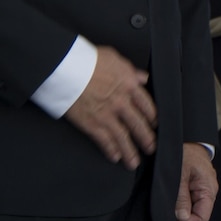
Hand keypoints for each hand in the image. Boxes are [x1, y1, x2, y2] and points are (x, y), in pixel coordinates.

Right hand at [63, 45, 156, 169]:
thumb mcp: (114, 58)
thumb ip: (130, 71)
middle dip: (146, 138)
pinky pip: (105, 141)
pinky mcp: (92, 124)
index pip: (147, 105)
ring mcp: (107, 115)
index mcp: (129, 84)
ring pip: (124, 137)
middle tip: (151, 148)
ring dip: (130, 151)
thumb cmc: (88, 59)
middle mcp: (122, 102)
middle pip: (139, 124)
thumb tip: (143, 77)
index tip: (155, 125)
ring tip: (134, 162)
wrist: (66, 68)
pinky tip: (115, 157)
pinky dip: (111, 150)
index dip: (153, 117)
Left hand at [174, 143, 217, 220]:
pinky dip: (179, 198)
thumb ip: (181, 197)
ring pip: (190, 208)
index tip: (173, 217)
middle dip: (181, 212)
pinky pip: (188, 199)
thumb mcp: (179, 173)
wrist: (185, 137)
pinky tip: (173, 189)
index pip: (202, 218)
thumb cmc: (185, 150)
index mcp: (208, 189)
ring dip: (179, 205)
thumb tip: (182, 218)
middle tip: (170, 200)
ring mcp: (202, 188)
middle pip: (196, 215)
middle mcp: (208, 190)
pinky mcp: (195, 186)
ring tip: (172, 190)